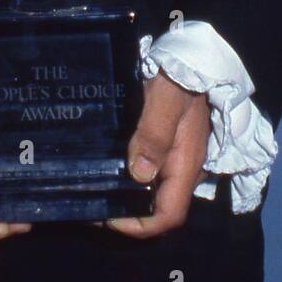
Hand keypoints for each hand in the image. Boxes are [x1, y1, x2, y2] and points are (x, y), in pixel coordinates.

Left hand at [106, 71, 210, 237]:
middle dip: (127, 215)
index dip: (139, 225)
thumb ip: (154, 134)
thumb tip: (139, 174)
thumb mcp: (164, 99)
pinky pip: (150, 174)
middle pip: (159, 208)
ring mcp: (177, 159)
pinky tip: (106, 169)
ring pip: (153, 192)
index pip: (169, 215)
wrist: (190, 56)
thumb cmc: (176, 76)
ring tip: (93, 189)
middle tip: (91, 205)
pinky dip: (128, 179)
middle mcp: (184, 168)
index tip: (106, 217)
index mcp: (186, 164)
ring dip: (126, 197)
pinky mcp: (168, 147)